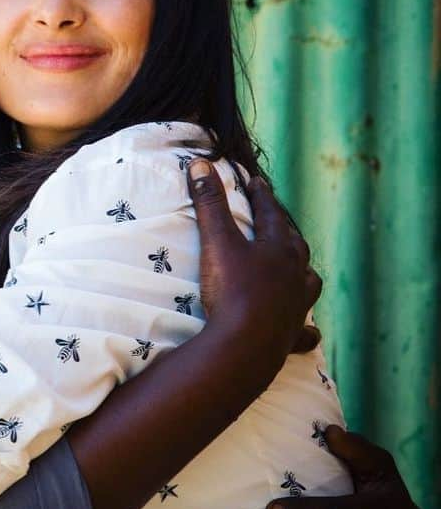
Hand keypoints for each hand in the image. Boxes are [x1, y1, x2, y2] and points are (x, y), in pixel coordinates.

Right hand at [188, 160, 322, 365]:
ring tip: (297, 269)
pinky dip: (306, 328)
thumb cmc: (233, 289)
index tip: (256, 181)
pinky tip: (308, 329)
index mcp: (278, 249)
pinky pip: (304, 331)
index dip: (261, 195)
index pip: (270, 213)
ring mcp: (296, 305)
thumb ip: (209, 202)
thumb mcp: (217, 241)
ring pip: (306, 283)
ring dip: (302, 273)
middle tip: (276, 221)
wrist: (245, 344)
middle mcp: (294, 274)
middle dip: (284, 230)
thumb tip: (200, 163)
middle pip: (294, 245)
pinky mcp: (291, 335)